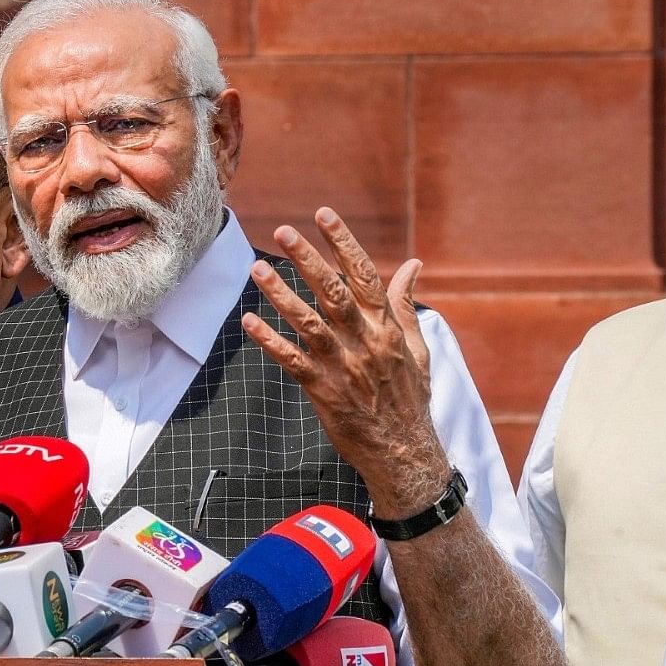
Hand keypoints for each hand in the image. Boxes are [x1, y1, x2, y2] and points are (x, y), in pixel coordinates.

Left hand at [241, 208, 449, 518]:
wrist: (403, 451)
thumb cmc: (409, 396)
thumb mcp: (416, 347)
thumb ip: (404, 303)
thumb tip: (413, 264)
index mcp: (386, 327)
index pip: (364, 275)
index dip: (343, 242)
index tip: (324, 215)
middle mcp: (364, 341)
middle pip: (333, 292)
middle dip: (308, 259)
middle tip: (283, 231)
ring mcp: (342, 365)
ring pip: (308, 322)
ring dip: (281, 294)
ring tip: (258, 269)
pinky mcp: (322, 390)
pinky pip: (291, 361)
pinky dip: (269, 341)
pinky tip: (249, 321)